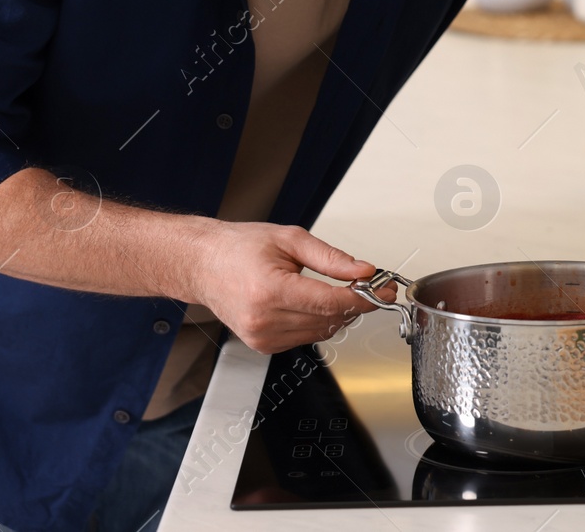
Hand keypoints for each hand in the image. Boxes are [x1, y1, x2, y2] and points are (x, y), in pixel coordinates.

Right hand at [189, 220, 381, 353]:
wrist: (202, 264)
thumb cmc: (239, 248)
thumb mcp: (290, 239)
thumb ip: (331, 258)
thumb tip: (364, 271)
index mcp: (270, 292)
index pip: (331, 303)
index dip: (363, 298)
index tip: (382, 290)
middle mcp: (264, 321)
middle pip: (330, 320)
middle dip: (356, 303)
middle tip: (368, 284)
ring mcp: (262, 337)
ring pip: (321, 332)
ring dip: (338, 314)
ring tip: (340, 289)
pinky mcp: (262, 346)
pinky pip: (305, 338)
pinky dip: (318, 322)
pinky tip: (314, 303)